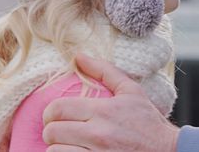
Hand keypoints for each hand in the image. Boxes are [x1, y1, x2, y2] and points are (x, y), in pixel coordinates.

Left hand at [42, 53, 179, 151]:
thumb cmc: (149, 123)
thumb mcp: (131, 91)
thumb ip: (104, 71)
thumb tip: (78, 56)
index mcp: (103, 111)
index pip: (57, 109)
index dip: (49, 113)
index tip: (53, 117)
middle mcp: (98, 134)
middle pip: (52, 132)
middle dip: (51, 131)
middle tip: (59, 132)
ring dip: (58, 149)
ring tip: (67, 146)